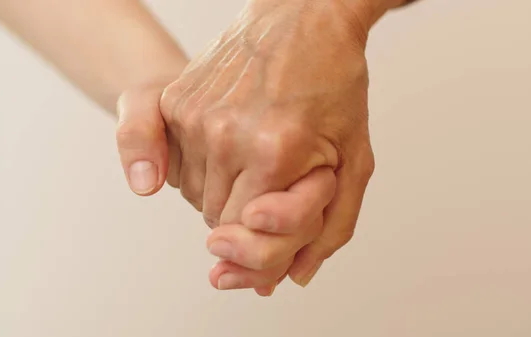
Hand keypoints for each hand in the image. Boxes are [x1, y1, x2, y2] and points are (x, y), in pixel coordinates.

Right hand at [117, 0, 375, 293]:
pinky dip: (203, 165)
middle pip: (217, 219)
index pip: (248, 235)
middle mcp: (225, 133)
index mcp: (274, 150)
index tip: (268, 228)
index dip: (262, 240)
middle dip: (244, 216)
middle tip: (269, 183)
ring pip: (195, 195)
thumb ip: (330, 226)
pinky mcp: (176, 101)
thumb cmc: (335, 85)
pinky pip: (179, 164)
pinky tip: (229, 139)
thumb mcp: (354, 158)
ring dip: (223, 190)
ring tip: (252, 154)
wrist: (303, 17)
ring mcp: (195, 114)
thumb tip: (294, 276)